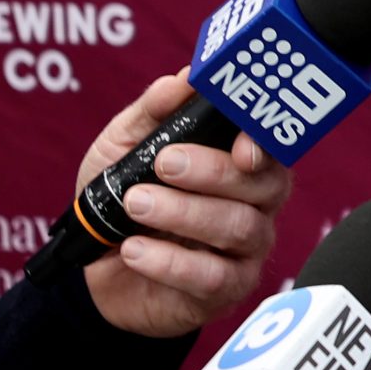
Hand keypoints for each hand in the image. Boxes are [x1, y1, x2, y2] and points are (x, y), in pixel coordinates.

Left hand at [78, 73, 290, 337]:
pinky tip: (134, 250)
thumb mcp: (122, 150)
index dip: (263, 142)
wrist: (98, 272)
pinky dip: (170, 262)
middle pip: (264, 186)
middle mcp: (257, 205)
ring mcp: (247, 250)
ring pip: (240, 228)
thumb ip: (152, 113)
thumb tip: (182, 78)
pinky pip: (213, 278)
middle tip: (164, 164)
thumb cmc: (122, 201)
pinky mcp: (226, 290)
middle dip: (214, 172)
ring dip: (185, 213)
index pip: (272, 146)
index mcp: (242, 164)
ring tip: (135, 204)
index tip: (239, 144)